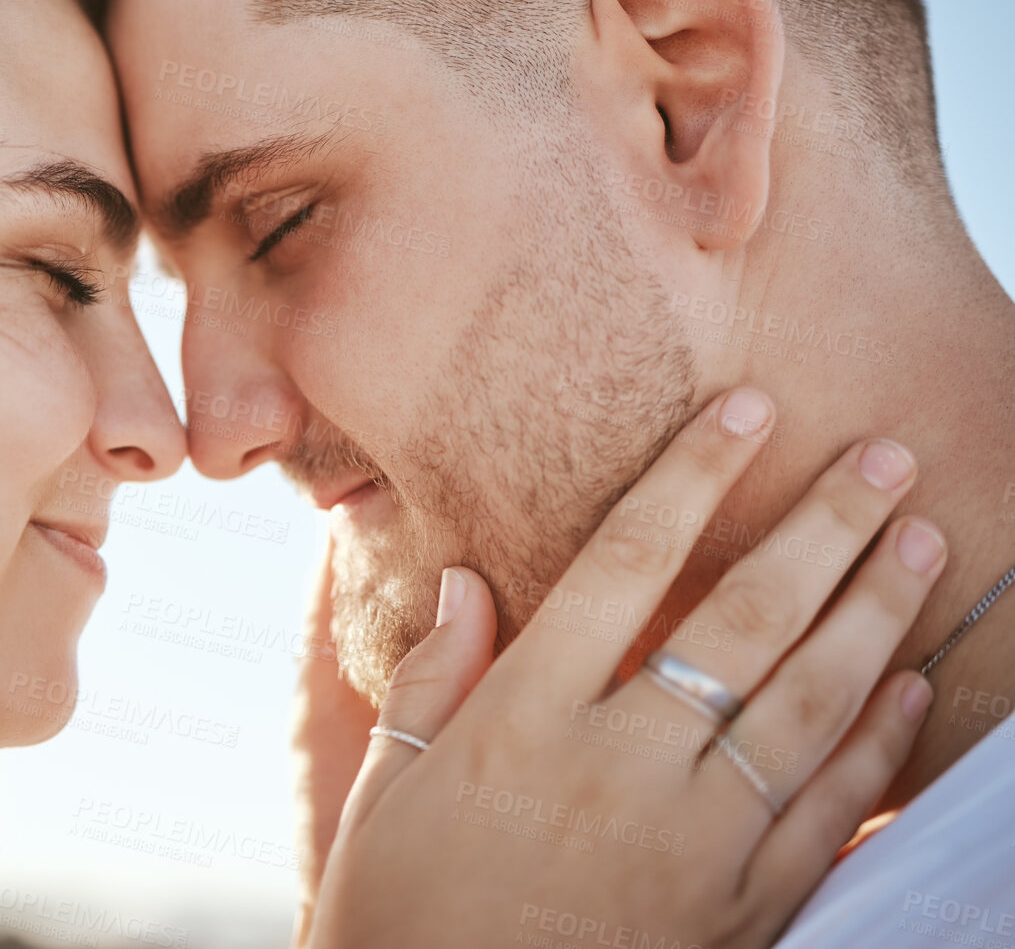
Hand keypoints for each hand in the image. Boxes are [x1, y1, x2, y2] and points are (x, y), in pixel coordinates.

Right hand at [311, 389, 943, 947]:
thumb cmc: (403, 915)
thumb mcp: (389, 791)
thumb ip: (435, 680)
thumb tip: (466, 580)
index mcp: (524, 722)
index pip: (623, 568)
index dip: (690, 480)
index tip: (745, 411)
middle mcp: (619, 769)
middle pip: (741, 624)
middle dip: (822, 530)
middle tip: (884, 456)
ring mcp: (691, 844)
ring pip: (806, 708)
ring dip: (873, 617)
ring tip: (921, 540)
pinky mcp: (737, 913)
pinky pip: (825, 815)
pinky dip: (875, 749)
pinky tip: (907, 687)